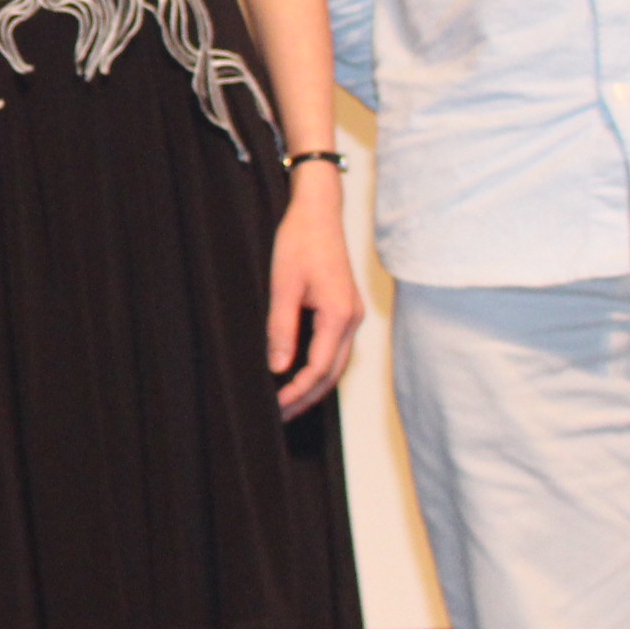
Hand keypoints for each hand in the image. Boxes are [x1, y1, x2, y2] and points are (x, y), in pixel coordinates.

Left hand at [268, 165, 364, 417]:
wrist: (318, 212)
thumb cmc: (300, 242)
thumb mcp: (283, 286)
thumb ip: (282, 328)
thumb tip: (279, 368)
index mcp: (340, 315)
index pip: (319, 368)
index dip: (297, 391)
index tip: (276, 406)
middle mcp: (353, 319)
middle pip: (333, 372)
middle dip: (307, 397)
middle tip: (281, 415)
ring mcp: (353, 314)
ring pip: (337, 363)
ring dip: (314, 384)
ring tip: (288, 402)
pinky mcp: (346, 309)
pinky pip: (336, 348)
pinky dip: (320, 366)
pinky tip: (300, 373)